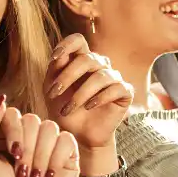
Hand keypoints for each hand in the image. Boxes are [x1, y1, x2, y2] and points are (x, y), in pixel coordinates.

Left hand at [0, 96, 79, 176]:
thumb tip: (1, 100)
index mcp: (7, 136)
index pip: (12, 113)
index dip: (13, 132)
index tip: (12, 156)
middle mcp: (29, 137)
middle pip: (32, 120)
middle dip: (27, 150)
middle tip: (23, 175)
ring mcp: (49, 144)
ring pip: (49, 128)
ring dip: (41, 158)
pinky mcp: (68, 154)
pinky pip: (66, 140)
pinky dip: (56, 160)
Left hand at [45, 34, 132, 152]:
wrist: (78, 135)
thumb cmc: (64, 110)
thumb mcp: (52, 89)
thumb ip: (54, 71)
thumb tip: (59, 56)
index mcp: (81, 59)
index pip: (79, 41)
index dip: (67, 45)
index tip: (54, 58)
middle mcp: (100, 65)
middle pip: (87, 59)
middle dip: (67, 77)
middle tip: (54, 94)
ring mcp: (114, 78)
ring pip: (101, 76)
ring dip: (80, 94)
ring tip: (68, 109)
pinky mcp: (125, 92)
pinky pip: (117, 88)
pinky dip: (100, 97)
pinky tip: (89, 107)